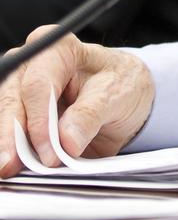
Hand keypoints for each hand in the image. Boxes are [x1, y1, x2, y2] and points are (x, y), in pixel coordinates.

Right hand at [0, 27, 154, 175]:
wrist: (123, 93)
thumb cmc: (120, 84)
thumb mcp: (116, 95)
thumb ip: (91, 115)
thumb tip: (67, 140)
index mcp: (60, 49)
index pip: (39, 85)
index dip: (39, 120)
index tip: (49, 151)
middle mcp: (32, 63)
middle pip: (12, 100)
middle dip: (11, 135)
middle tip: (11, 166)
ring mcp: (18, 86)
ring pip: (4, 114)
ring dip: (6, 144)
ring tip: (9, 169)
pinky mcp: (16, 108)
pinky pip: (7, 127)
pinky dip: (10, 147)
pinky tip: (15, 165)